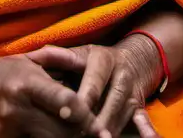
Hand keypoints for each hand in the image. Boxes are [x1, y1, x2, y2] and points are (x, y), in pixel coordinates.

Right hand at [0, 49, 97, 137]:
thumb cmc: (7, 70)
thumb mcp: (33, 62)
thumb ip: (61, 69)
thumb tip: (89, 77)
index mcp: (30, 84)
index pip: (66, 102)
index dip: (86, 117)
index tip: (101, 128)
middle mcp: (19, 107)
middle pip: (60, 130)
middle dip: (81, 135)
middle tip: (100, 137)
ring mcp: (9, 127)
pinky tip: (57, 137)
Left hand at [24, 40, 162, 137]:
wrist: (135, 59)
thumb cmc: (96, 61)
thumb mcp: (81, 53)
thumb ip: (60, 57)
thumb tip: (35, 56)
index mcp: (103, 60)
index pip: (92, 82)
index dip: (80, 99)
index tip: (65, 112)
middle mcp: (121, 75)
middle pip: (109, 101)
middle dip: (96, 119)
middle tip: (81, 135)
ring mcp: (131, 92)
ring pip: (122, 114)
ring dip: (111, 130)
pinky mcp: (140, 105)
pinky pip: (144, 118)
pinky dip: (147, 130)